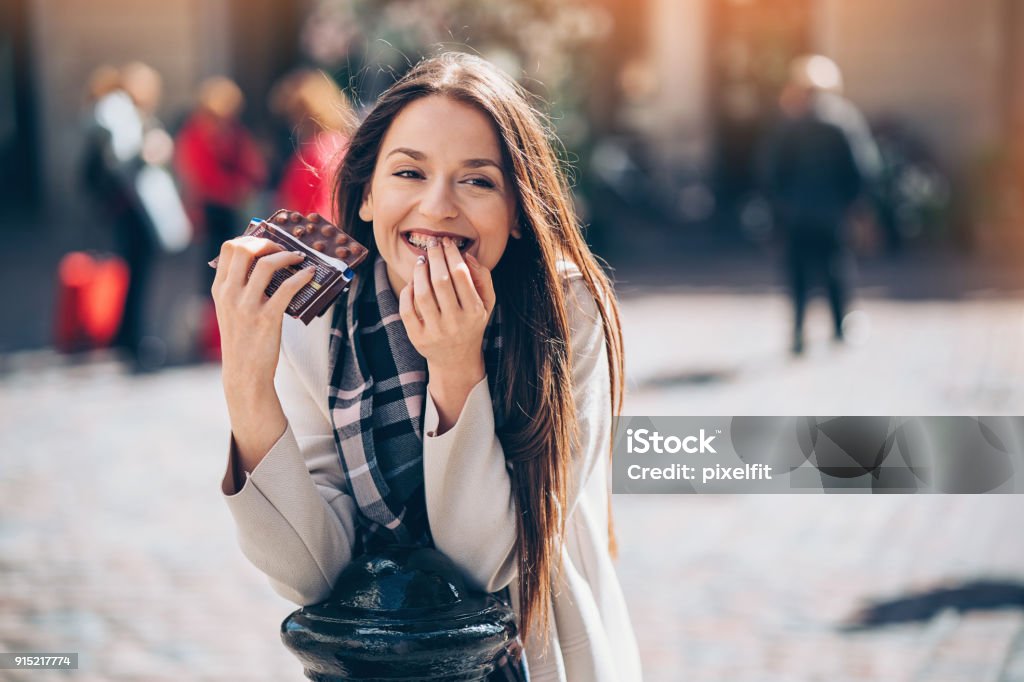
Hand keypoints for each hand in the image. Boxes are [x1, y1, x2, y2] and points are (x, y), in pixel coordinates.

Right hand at [211, 236, 315, 397]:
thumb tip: (263, 263)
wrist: (244, 373)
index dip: (251, 239)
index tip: (267, 243)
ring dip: (287, 256)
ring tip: (299, 259)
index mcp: (220, 289)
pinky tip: (309, 275)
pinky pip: (287, 288)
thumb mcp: (230, 310)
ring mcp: (247, 306)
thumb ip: (238, 287)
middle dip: (268, 243)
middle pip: (245, 249)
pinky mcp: (267, 318)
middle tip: (283, 250)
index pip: (229, 248)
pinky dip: (301, 277)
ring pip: (266, 264)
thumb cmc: (242, 340)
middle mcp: (230, 294)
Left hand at [398, 237, 494, 378]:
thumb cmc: (471, 324)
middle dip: (435, 257)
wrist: (456, 360)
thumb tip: (466, 256)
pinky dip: (407, 291)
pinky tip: (413, 282)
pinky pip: (407, 309)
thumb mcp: (486, 304)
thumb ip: (483, 278)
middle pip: (441, 280)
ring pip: (423, 294)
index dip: (452, 254)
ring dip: (420, 271)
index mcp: (474, 311)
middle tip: (432, 244)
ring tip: (422, 260)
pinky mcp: (418, 338)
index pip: (461, 274)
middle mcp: (455, 322)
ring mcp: (435, 331)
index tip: (447, 242)